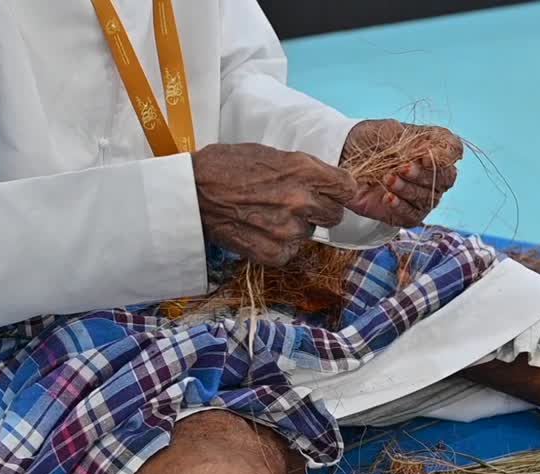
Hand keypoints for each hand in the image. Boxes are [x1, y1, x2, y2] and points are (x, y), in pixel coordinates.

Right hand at [192, 143, 357, 266]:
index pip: (347, 187)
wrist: (192, 191)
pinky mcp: (274, 252)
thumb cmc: (227, 166)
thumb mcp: (271, 155)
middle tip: (295, 205)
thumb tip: (327, 183)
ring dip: (295, 227)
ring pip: (310, 234)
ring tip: (267, 215)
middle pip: (334, 215)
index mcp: (303, 170)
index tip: (334, 193)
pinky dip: (279, 245)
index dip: (341, 191)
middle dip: (320, 210)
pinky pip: (291, 251)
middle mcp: (300, 200)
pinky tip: (260, 231)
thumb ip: (304, 170)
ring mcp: (288, 229)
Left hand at [341, 120, 461, 226]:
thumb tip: (428, 152)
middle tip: (401, 167)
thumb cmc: (368, 141)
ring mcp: (421, 195)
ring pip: (429, 198)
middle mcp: (432, 173)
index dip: (445, 156)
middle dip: (423, 174)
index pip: (453, 150)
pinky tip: (387, 198)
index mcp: (433, 146)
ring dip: (409, 189)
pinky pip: (413, 216)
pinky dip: (401, 207)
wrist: (342, 157)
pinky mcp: (406, 214)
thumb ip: (410, 140)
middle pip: (446, 178)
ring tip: (388, 179)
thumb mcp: (387, 131)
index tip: (425, 156)